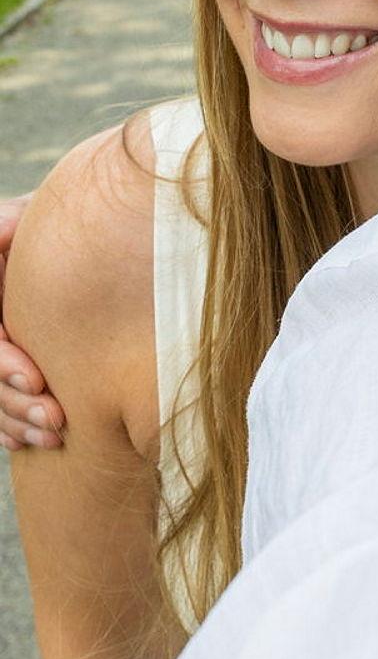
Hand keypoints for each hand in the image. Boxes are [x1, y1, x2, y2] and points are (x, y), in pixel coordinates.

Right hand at [0, 191, 62, 450]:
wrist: (88, 245)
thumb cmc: (64, 226)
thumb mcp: (32, 217)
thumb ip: (12, 223)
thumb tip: (2, 228)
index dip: (2, 364)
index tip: (38, 379)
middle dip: (14, 404)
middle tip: (57, 419)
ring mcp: (0, 352)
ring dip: (18, 422)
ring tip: (57, 434)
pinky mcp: (10, 376)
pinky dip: (14, 429)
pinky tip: (39, 440)